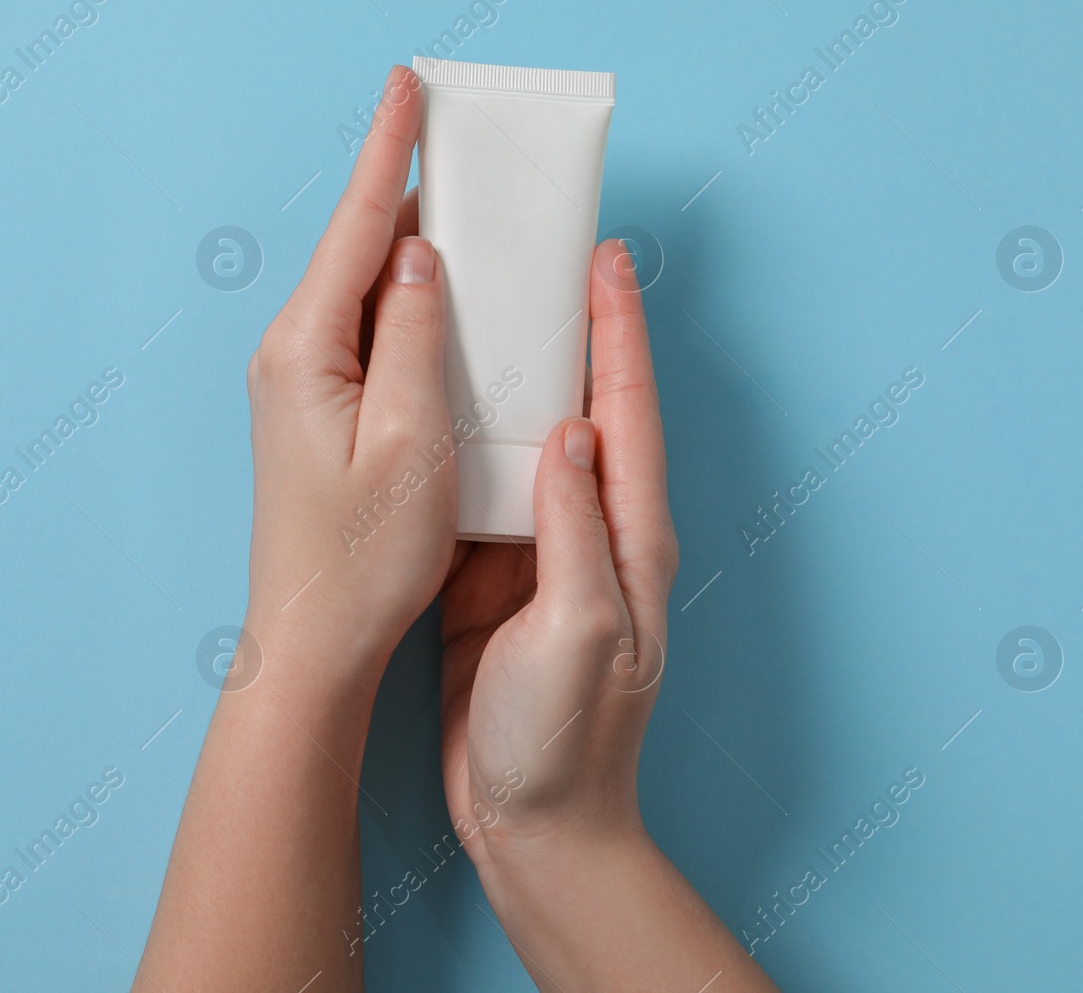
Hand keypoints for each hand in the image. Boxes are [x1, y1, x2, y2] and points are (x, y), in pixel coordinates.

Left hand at [243, 64, 453, 686]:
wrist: (315, 640)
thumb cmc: (364, 556)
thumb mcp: (411, 438)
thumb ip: (415, 334)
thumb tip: (422, 255)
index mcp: (306, 348)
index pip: (357, 226)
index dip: (389, 150)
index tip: (408, 84)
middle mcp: (291, 353)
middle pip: (360, 249)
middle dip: (412, 194)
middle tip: (466, 148)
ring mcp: (299, 382)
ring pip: (366, 291)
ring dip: (416, 254)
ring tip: (472, 217)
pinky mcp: (318, 410)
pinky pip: (368, 333)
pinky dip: (410, 308)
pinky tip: (448, 304)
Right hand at [436, 243, 773, 989]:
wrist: (535, 825)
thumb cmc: (565, 741)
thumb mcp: (578, 632)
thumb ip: (574, 532)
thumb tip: (571, 432)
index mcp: (628, 540)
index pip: (629, 412)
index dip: (619, 331)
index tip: (608, 259)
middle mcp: (596, 535)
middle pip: (593, 408)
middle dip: (580, 331)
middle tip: (553, 258)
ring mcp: (547, 556)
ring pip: (540, 441)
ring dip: (525, 374)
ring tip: (493, 311)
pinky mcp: (501, 580)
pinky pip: (495, 488)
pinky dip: (481, 436)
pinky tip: (452, 405)